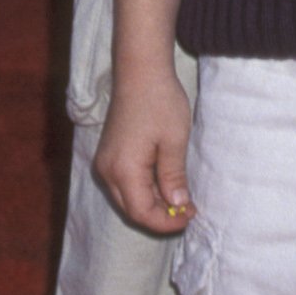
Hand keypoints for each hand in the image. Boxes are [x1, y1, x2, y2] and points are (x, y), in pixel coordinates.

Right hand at [93, 67, 193, 232]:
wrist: (140, 72)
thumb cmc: (160, 102)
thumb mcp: (174, 141)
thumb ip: (173, 177)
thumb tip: (178, 205)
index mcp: (123, 170)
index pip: (142, 213)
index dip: (166, 222)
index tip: (190, 216)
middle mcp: (107, 171)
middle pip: (132, 210)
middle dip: (160, 216)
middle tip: (188, 209)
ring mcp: (104, 163)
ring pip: (127, 199)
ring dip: (153, 204)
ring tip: (181, 198)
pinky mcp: (108, 156)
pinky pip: (124, 185)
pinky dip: (145, 191)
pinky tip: (165, 184)